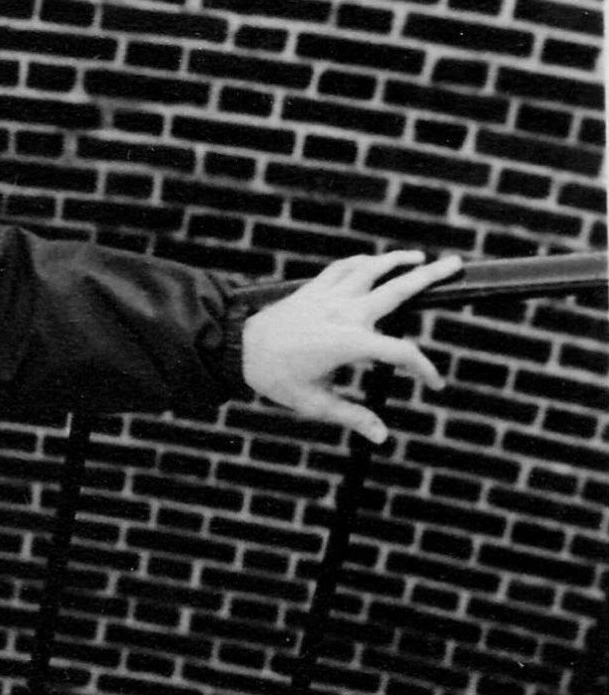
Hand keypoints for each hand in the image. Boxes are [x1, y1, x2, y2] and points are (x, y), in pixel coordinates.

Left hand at [242, 250, 462, 444]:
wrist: (238, 349)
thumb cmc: (277, 379)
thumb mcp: (315, 403)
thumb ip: (352, 416)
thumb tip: (382, 437)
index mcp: (350, 343)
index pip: (402, 352)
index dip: (425, 369)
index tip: (434, 384)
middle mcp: (345, 313)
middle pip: (398, 289)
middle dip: (430, 277)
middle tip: (456, 265)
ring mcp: (329, 296)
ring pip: (371, 268)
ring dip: (398, 260)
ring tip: (421, 258)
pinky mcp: (313, 288)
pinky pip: (344, 267)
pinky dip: (363, 262)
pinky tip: (376, 262)